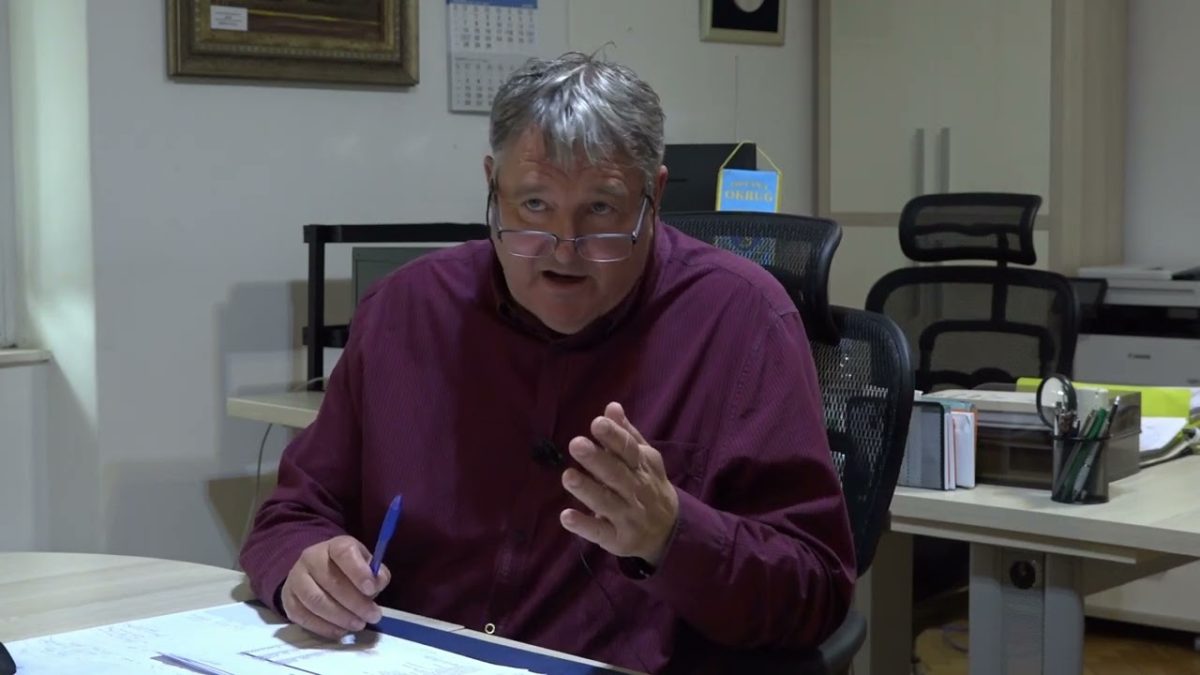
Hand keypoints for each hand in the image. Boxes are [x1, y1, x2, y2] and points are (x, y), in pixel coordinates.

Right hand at [280, 535, 390, 639]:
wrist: (316, 573)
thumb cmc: (348, 569)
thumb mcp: (366, 565)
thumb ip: (376, 574)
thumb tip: (377, 584)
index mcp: (333, 545)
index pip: (343, 552)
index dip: (358, 571)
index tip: (371, 589)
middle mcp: (310, 558)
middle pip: (330, 580)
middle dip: (355, 602)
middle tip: (372, 615)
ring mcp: (296, 578)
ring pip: (315, 600)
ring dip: (340, 617)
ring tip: (359, 624)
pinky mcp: (288, 600)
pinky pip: (303, 617)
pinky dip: (324, 627)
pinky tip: (340, 631)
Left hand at [560, 402, 679, 565]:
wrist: (669, 532)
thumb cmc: (648, 486)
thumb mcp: (644, 459)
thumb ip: (626, 434)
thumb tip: (611, 406)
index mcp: (642, 467)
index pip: (629, 450)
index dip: (614, 437)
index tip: (597, 423)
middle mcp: (637, 490)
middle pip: (616, 474)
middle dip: (597, 460)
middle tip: (576, 444)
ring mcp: (628, 516)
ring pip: (606, 502)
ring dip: (587, 490)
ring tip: (567, 476)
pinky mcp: (617, 539)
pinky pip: (599, 532)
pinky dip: (584, 525)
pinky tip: (566, 516)